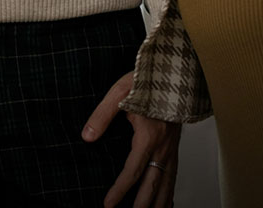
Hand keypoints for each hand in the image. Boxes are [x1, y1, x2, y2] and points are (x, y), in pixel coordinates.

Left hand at [84, 72, 179, 207]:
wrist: (174, 69)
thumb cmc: (147, 79)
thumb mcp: (119, 93)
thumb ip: (102, 115)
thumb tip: (87, 137)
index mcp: (149, 136)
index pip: (133, 170)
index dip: (120, 190)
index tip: (108, 204)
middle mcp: (164, 146)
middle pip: (153, 184)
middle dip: (142, 205)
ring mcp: (172, 147)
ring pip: (167, 183)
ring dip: (159, 202)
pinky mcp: (175, 145)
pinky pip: (174, 174)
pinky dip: (170, 191)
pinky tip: (166, 201)